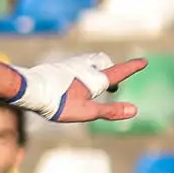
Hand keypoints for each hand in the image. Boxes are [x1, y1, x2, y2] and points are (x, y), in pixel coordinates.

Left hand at [21, 55, 148, 124]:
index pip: (119, 72)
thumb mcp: (87, 111)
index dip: (132, 68)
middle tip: (115, 85)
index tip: (144, 61)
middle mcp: (85, 66)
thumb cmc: (58, 102)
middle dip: (112, 71)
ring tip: (96, 87)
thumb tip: (134, 110)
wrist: (30, 89)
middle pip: (105, 63)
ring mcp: (71, 65)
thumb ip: (110, 111)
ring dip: (98, 71)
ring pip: (90, 63)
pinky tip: (75, 83)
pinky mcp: (59, 67)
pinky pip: (78, 66)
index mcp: (95, 77)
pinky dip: (84, 72)